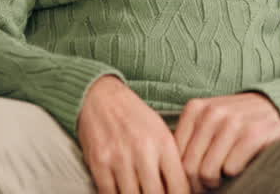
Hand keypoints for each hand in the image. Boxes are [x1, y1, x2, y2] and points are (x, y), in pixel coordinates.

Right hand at [77, 76, 189, 193]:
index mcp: (163, 143)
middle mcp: (143, 150)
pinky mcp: (98, 162)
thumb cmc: (134, 117)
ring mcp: (119, 157)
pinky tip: (123, 191)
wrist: (101, 96)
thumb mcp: (160, 132)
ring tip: (140, 192)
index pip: (179, 187)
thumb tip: (180, 190)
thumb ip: (171, 161)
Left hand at [173, 93, 279, 191]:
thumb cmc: (233, 122)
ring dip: (216, 181)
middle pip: (189, 167)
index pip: (175, 155)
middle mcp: (212, 112)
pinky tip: (239, 165)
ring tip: (222, 175)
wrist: (272, 105)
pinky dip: (235, 173)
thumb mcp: (207, 122)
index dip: (182, 175)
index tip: (192, 180)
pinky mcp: (254, 133)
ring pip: (208, 171)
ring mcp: (233, 121)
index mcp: (195, 109)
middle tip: (208, 184)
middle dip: (198, 183)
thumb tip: (167, 172)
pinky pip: (231, 169)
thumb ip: (187, 140)